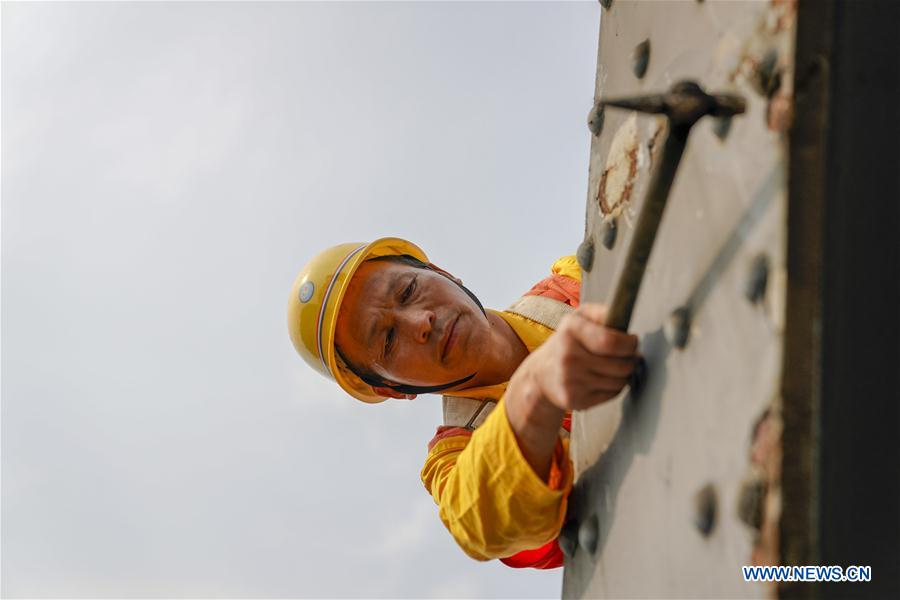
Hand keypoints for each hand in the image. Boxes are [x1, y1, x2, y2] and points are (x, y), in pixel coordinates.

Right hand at [515, 303, 639, 411]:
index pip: (611, 342)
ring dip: (625, 374)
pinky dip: (615, 387)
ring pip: (620, 381)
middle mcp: (568, 357)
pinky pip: (612, 394)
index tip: (632, 341)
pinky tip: (604, 379)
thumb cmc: (567, 343)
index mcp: (570, 331)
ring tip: (615, 366)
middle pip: (620, 365)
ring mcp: (570, 381)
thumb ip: (602, 313)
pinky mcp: (575, 400)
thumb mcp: (579, 318)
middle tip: (628, 355)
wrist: (541, 374)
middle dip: (631, 360)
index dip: (630, 344)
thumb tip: (623, 315)